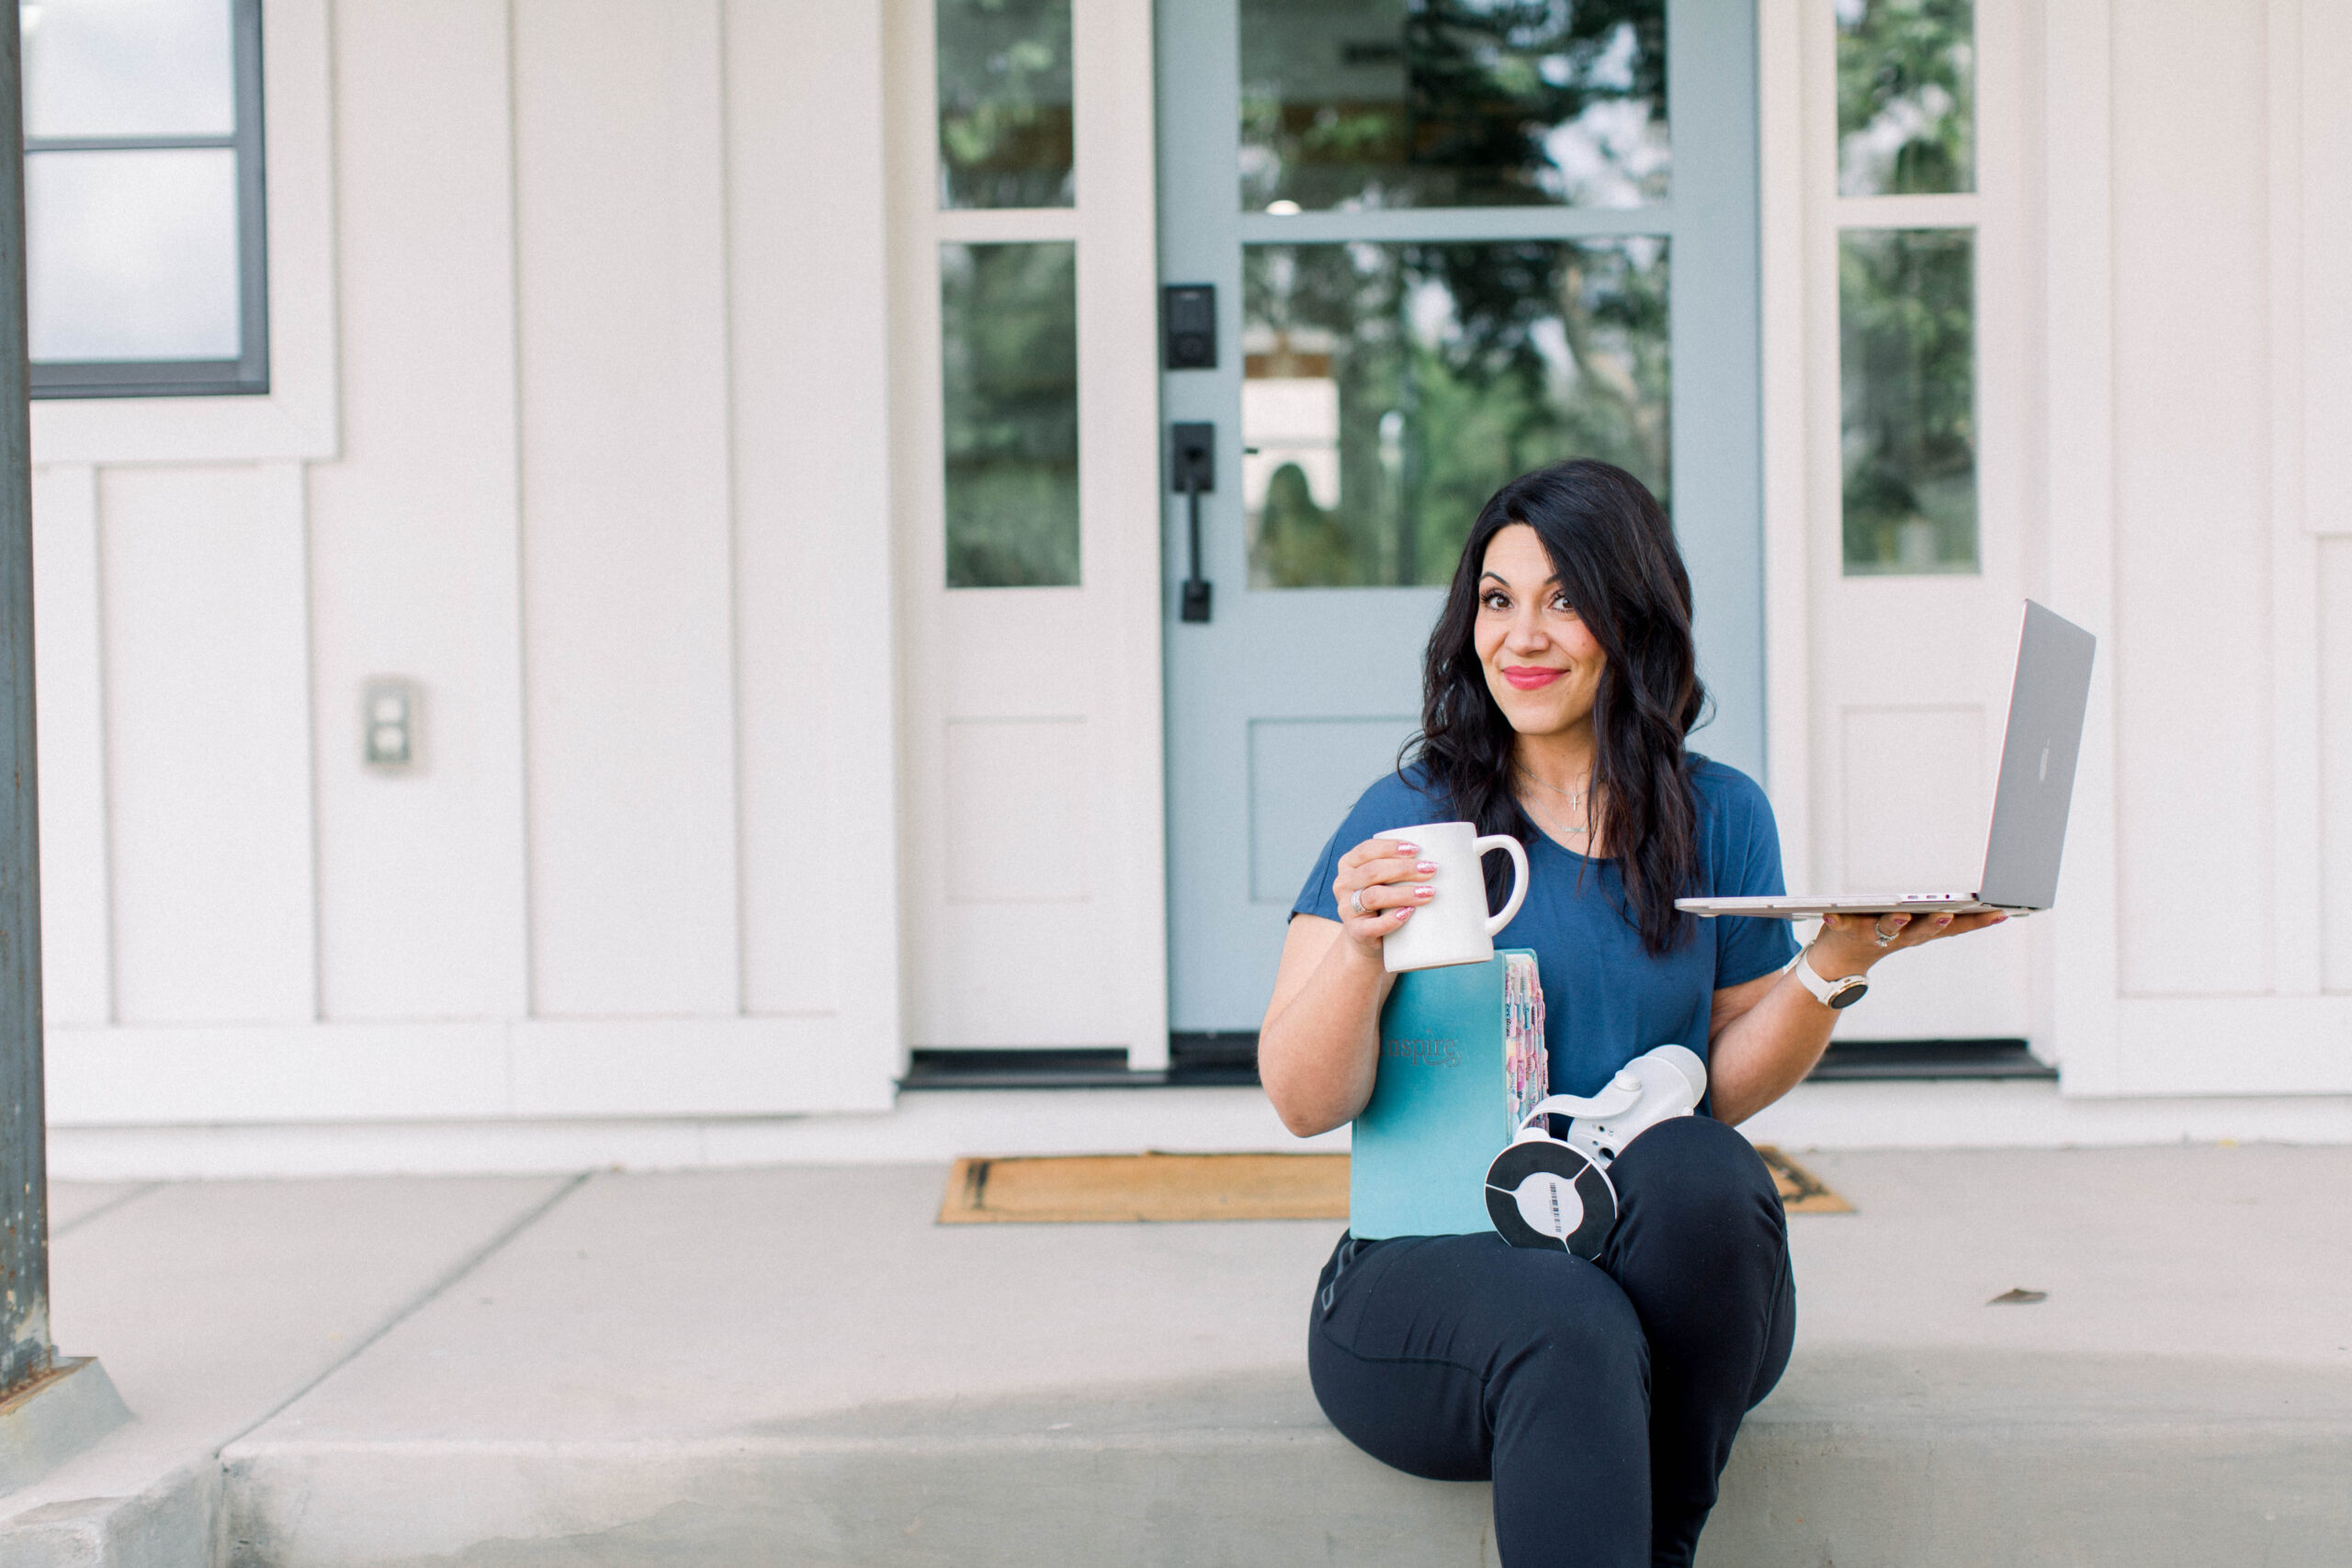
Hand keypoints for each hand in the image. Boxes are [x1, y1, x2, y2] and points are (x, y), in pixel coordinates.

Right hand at [1331, 836, 1438, 956]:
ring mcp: (1347, 909)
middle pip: (1373, 871)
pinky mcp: (1356, 932)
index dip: (1390, 848)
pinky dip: (1392, 919)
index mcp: (1348, 865)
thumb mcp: (1382, 879)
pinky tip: (1409, 913)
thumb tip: (1433, 857)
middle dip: (1404, 869)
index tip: (1416, 849)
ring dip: (1404, 893)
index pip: (1367, 850)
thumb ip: (1396, 866)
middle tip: (1430, 869)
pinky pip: (1373, 926)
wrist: (1365, 939)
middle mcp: (1343, 884)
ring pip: (1373, 896)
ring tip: (1428, 892)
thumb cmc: (1381, 901)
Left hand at [1813, 908, 2007, 975]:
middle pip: (1922, 931)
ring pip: (1886, 929)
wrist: (1840, 960)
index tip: (2001, 911)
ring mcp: (1873, 935)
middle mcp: (1900, 937)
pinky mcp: (1845, 930)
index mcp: (1920, 932)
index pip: (1954, 928)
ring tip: (1902, 915)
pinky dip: (1836, 919)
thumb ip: (1941, 912)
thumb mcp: (1916, 924)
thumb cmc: (1882, 933)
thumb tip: (1977, 896)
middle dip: (1936, 923)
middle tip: (1947, 914)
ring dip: (1895, 923)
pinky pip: (1841, 924)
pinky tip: (1831, 914)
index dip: (1977, 922)